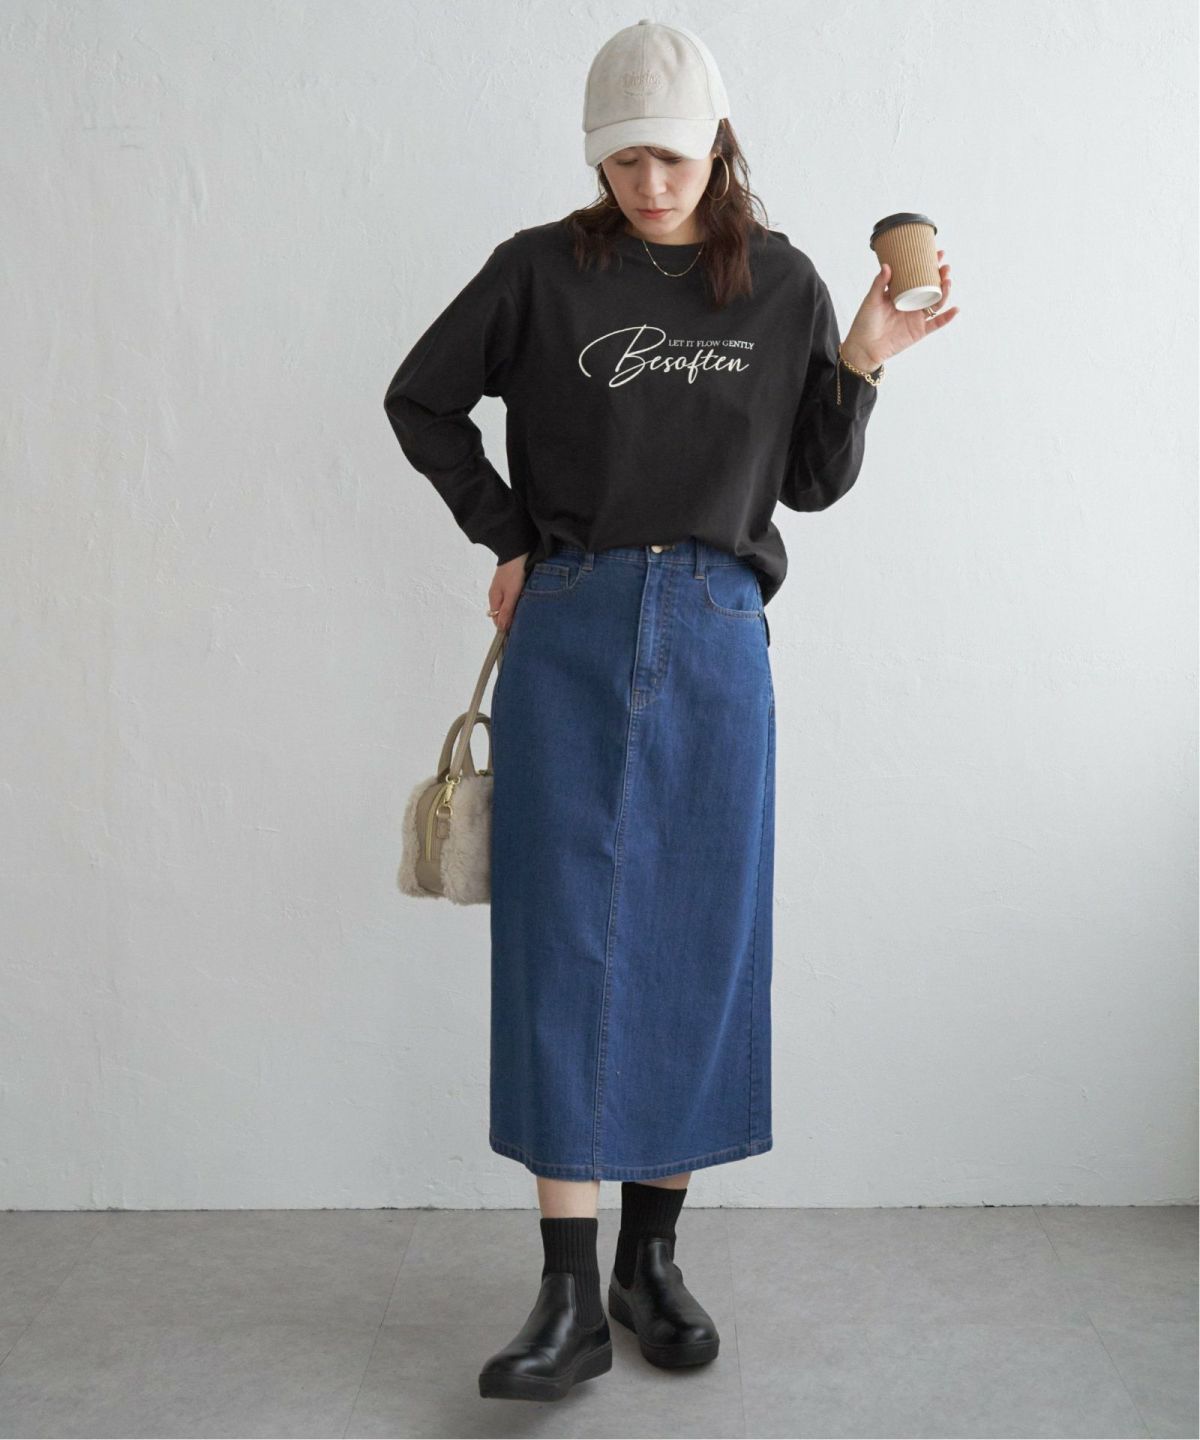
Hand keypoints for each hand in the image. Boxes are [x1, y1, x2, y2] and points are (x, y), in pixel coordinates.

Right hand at [488, 553, 528, 632]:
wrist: (518, 550)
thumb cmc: (514, 571)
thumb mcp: (511, 593)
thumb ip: (507, 610)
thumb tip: (501, 629)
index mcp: (494, 599)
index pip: (498, 621)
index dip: (507, 628)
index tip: (519, 633)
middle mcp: (497, 595)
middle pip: (504, 614)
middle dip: (513, 620)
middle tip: (527, 624)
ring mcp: (504, 590)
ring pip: (510, 607)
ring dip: (518, 612)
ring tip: (530, 615)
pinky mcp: (512, 584)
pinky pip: (515, 599)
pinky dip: (521, 603)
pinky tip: (529, 604)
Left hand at [840, 249, 958, 371]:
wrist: (864, 348)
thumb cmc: (865, 323)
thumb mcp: (871, 300)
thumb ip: (879, 283)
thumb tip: (887, 265)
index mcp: (902, 293)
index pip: (918, 276)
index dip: (929, 265)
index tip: (937, 253)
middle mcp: (912, 304)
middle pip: (931, 288)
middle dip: (941, 277)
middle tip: (945, 267)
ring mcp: (916, 317)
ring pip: (936, 302)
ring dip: (945, 292)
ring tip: (948, 282)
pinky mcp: (919, 331)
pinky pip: (936, 324)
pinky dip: (947, 317)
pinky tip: (955, 309)